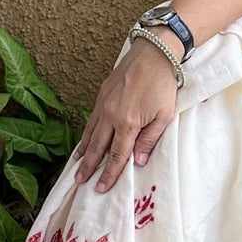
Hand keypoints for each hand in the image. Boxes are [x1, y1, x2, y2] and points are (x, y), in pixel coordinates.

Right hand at [75, 34, 178, 192]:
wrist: (153, 54)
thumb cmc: (163, 86)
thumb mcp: (164, 116)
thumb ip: (150, 140)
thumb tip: (138, 161)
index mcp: (127, 123)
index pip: (116, 155)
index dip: (109, 174)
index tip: (101, 188)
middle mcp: (110, 116)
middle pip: (98, 148)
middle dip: (89, 167)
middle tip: (80, 182)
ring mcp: (103, 105)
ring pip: (90, 134)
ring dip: (83, 152)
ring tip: (77, 166)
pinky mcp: (101, 96)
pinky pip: (91, 120)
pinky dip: (85, 134)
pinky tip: (84, 141)